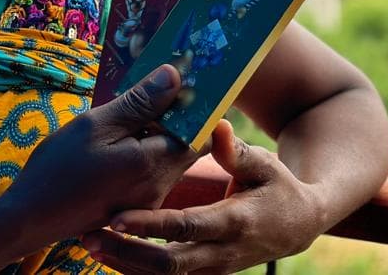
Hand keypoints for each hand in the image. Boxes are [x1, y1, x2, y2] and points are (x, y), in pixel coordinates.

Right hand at [0, 65, 201, 249]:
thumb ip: (139, 103)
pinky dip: (143, 148)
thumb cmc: (58, 168)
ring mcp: (148, 199)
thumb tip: (175, 76)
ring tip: (125, 111)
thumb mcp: (96, 125)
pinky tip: (116, 137)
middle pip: (187, 144)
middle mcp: (160, 186)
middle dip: (174, 115)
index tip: (179, 80)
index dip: (196, 105)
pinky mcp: (135, 205)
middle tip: (147, 89)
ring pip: (168, 156)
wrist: (31, 217)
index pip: (202, 132)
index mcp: (154, 164)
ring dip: (155, 131)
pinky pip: (152, 170)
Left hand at [80, 120, 326, 273]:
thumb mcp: (265, 165)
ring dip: (124, 262)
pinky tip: (107, 253)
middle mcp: (221, 253)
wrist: (298, 227)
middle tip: (90, 236)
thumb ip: (237, 152)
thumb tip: (216, 126)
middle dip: (127, 252)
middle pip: (168, 263)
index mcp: (235, 222)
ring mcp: (212, 268)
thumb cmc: (278, 186)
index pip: (186, 227)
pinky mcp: (204, 272)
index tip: (118, 217)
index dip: (151, 225)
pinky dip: (135, 269)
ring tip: (89, 243)